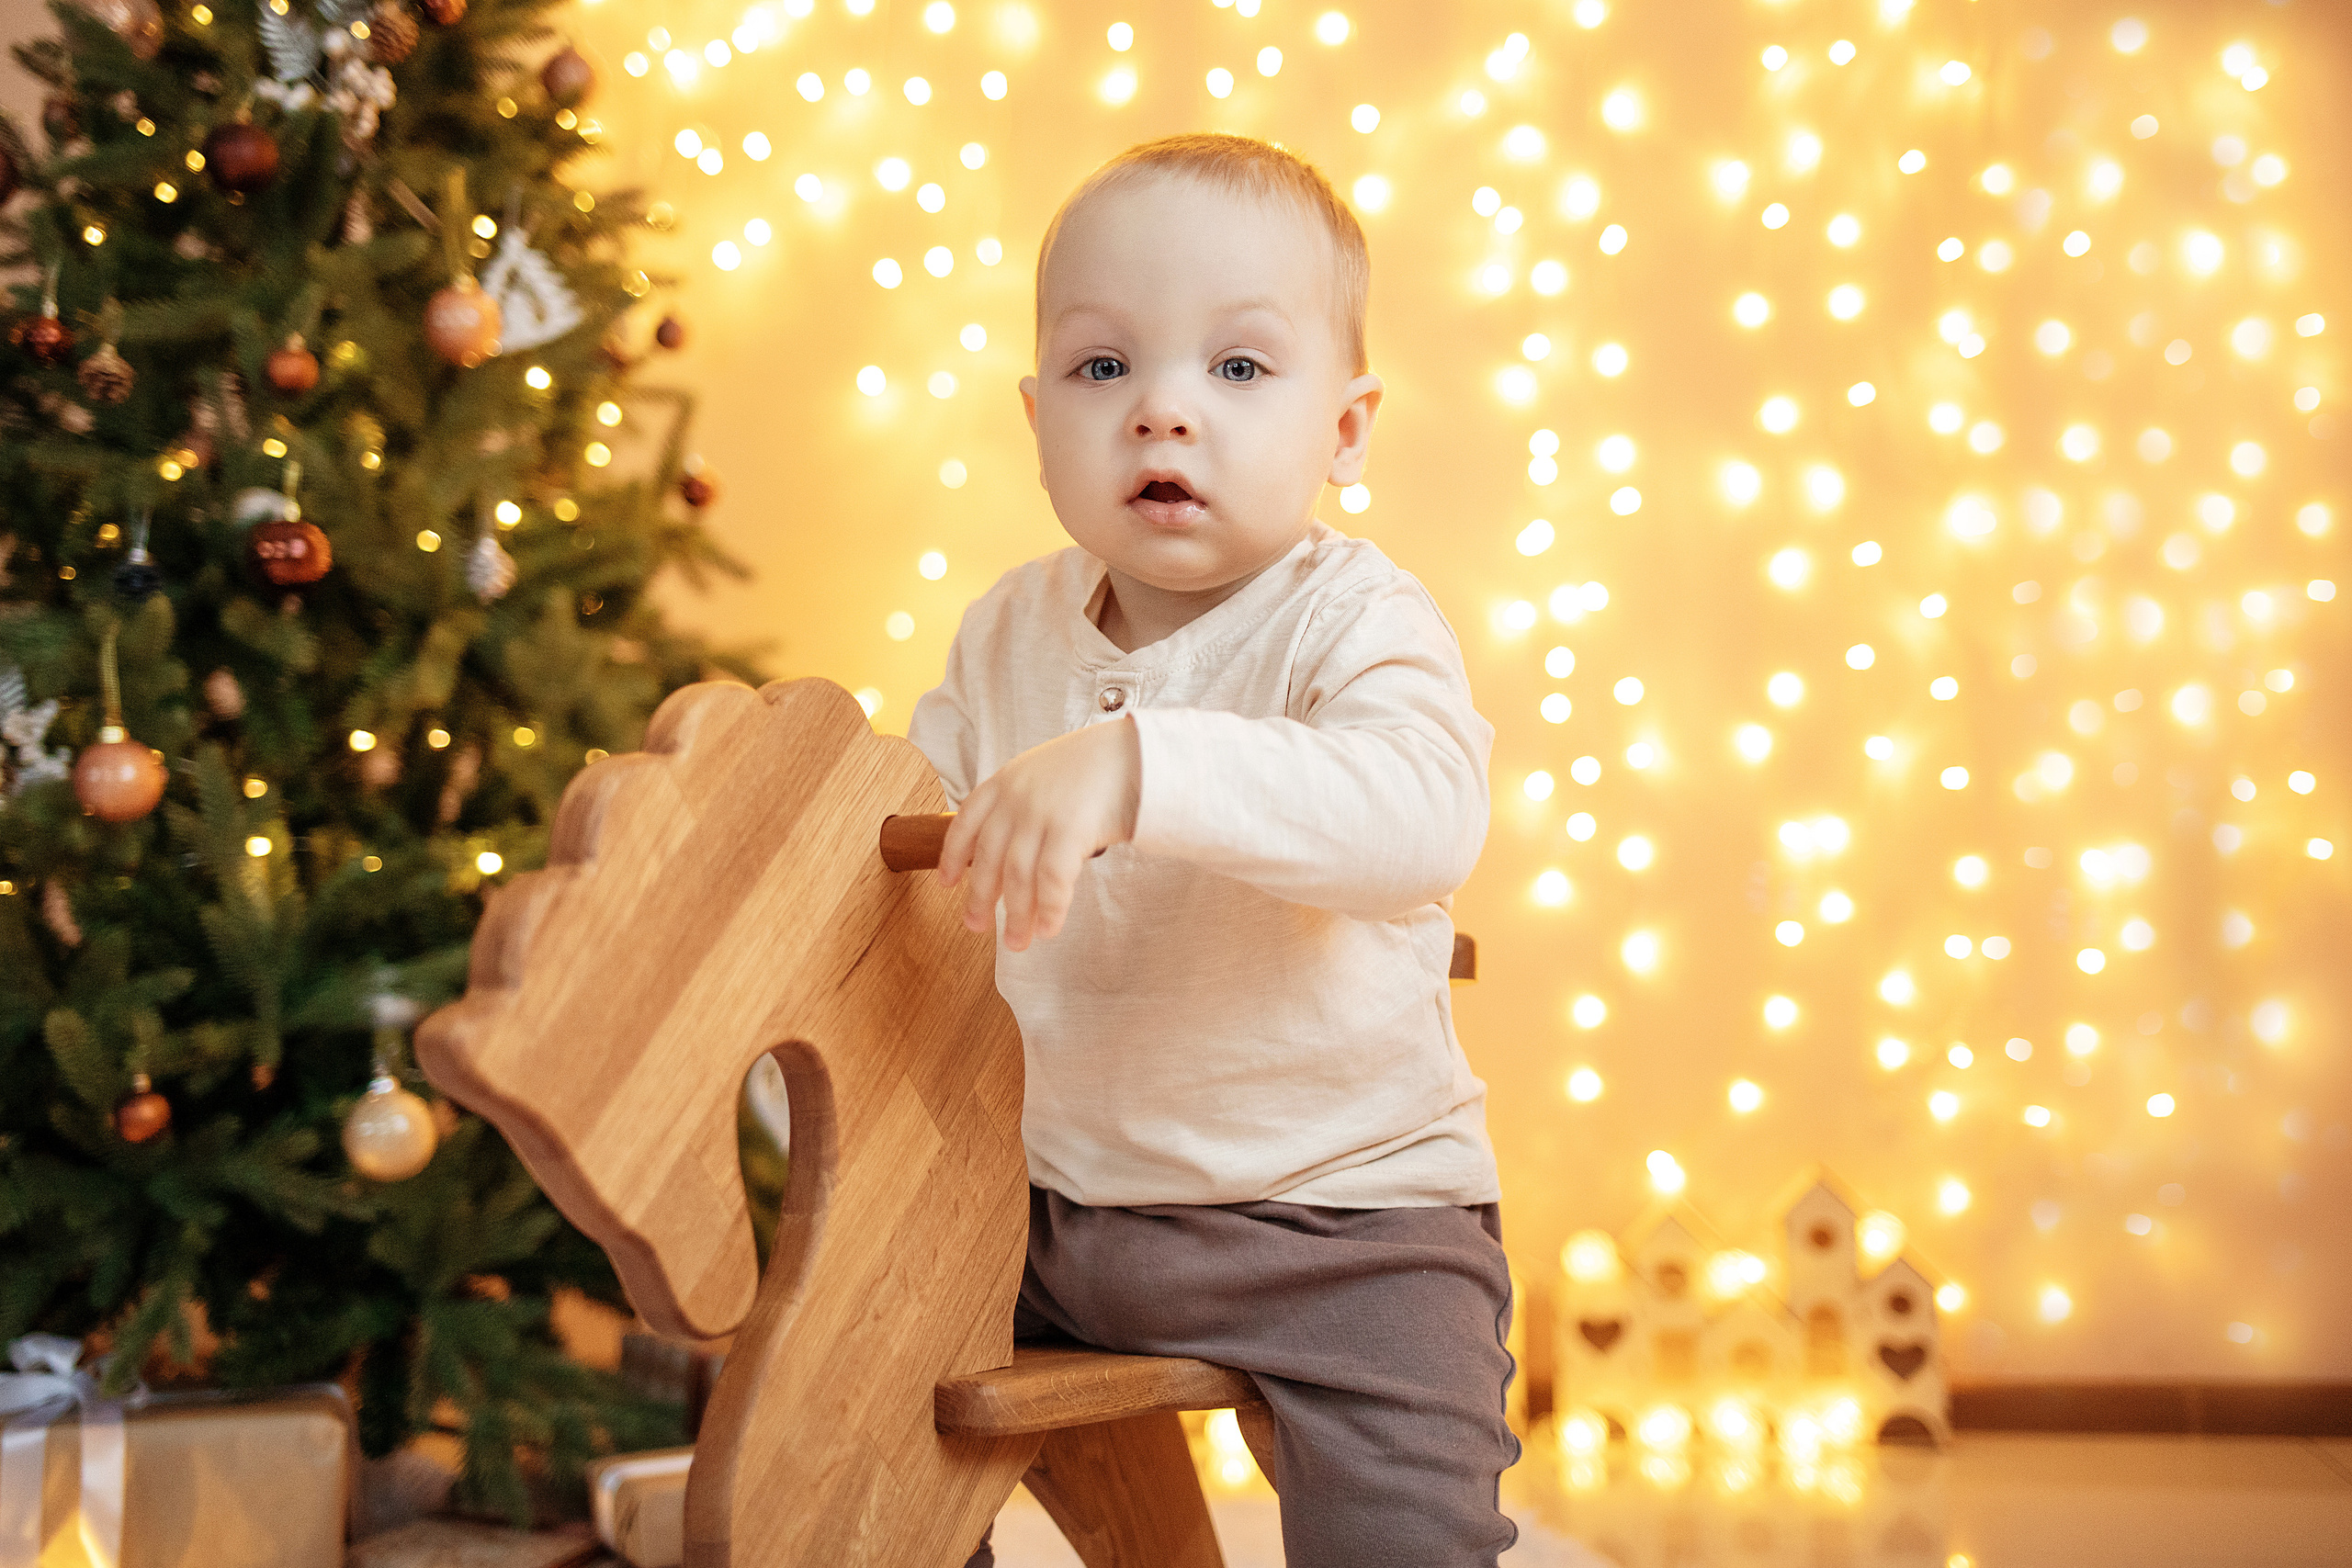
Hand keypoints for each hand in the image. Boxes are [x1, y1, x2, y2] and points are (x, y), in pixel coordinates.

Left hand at [937, 716, 1139, 950]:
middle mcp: (1016, 798)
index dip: (953, 857)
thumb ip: (1022, 803)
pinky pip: (1052, 880)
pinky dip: (1049, 909)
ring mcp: (1042, 814)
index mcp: (1005, 781)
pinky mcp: (1070, 830)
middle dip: (980, 898)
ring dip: (1016, 915)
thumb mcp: (1044, 773)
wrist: (1138, 753)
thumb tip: (1009, 853)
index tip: (946, 885)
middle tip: (976, 927)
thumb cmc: (1097, 768)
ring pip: (1017, 876)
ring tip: (1017, 942)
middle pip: (989, 858)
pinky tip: (1049, 929)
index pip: (965, 823)